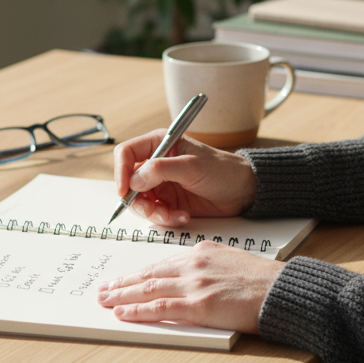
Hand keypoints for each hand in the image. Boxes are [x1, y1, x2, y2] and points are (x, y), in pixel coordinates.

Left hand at [96, 241, 282, 333]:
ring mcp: (196, 285)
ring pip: (149, 289)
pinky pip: (161, 308)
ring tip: (105, 300)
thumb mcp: (232, 261)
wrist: (283, 290)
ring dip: (122, 295)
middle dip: (123, 282)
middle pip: (150, 274)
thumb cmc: (264, 281)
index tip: (124, 279)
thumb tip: (190, 279)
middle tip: (103, 289)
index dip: (139, 273)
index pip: (162, 263)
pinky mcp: (200, 306)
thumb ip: (208, 267)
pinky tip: (122, 312)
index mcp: (203, 251)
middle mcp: (195, 264)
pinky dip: (138, 310)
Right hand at [113, 130, 257, 226]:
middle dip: (138, 200)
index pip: (126, 153)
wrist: (243, 191)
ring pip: (140, 201)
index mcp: (160, 144)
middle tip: (154, 210)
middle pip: (128, 182)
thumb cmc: (222, 170)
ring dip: (154, 213)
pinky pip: (155, 213)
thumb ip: (160, 170)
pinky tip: (183, 216)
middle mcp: (156, 163)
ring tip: (174, 215)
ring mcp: (161, 184)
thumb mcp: (192, 166)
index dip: (120, 171)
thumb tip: (133, 180)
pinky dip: (165, 218)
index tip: (124, 191)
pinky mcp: (169, 201)